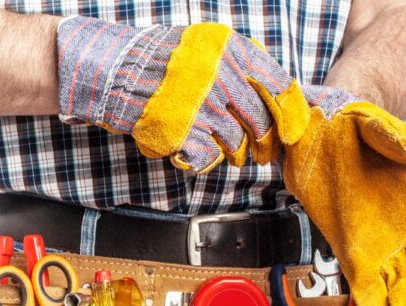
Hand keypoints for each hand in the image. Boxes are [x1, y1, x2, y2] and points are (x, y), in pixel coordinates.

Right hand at [57, 18, 309, 173]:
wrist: (113, 70)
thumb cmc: (161, 61)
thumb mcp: (207, 47)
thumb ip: (241, 66)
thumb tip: (278, 99)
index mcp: (233, 49)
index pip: (279, 86)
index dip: (291, 115)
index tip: (291, 133)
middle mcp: (222, 74)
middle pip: (261, 122)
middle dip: (264, 143)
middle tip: (260, 152)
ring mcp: (202, 104)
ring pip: (236, 143)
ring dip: (232, 152)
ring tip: (222, 150)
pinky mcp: (183, 131)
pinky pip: (208, 156)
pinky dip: (204, 159)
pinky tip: (191, 150)